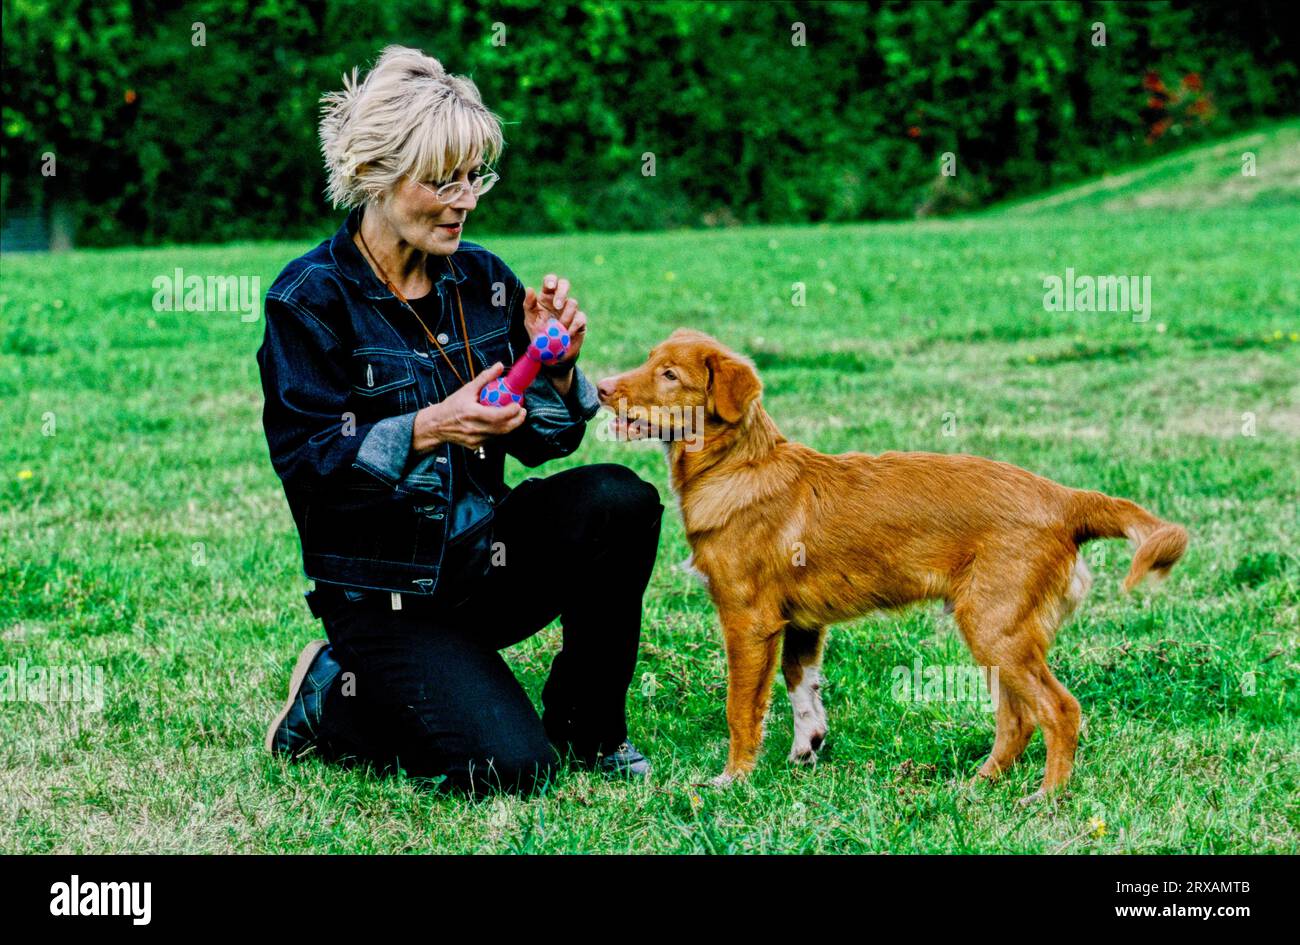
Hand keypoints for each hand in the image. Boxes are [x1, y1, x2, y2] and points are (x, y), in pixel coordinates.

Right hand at [412, 362, 526, 452]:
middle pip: (502, 428)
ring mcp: (475, 439)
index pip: (497, 416)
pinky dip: (499, 431)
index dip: (511, 411)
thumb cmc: (452, 405)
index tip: (518, 404)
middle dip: (517, 420)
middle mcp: (473, 428)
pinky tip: (501, 423)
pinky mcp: (476, 445)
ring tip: (516, 416)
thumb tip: (500, 366)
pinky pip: (493, 438)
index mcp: (471, 413)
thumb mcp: (467, 389)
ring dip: (510, 425)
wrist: (437, 424)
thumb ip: (485, 377)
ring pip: (499, 434)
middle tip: (522, 411)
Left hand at [523, 273, 586, 368]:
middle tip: (557, 306)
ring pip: (573, 303)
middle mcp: (560, 300)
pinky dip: (572, 326)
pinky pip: (580, 318)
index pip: (551, 280)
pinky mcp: (580, 321)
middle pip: (565, 284)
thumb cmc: (539, 334)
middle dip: (562, 293)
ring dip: (565, 316)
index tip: (549, 287)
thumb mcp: (530, 320)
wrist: (551, 354)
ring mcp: (571, 310)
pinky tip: (566, 334)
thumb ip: (529, 304)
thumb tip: (530, 289)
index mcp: (547, 296)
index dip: (551, 280)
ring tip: (558, 329)